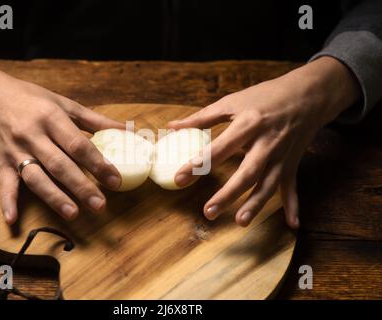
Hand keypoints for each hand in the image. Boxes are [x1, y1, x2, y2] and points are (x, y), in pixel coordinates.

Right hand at [0, 60, 123, 223]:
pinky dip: (7, 201)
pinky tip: (12, 219)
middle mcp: (33, 136)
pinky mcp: (1, 162)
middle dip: (81, 186)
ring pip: (36, 178)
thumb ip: (95, 120)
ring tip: (73, 213)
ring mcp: (15, 151)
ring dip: (54, 197)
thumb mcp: (63, 102)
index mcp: (51, 118)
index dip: (98, 163)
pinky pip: (4, 183)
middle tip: (100, 204)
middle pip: (60, 165)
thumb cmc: (29, 97)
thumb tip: (128, 130)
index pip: (78, 145)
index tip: (115, 180)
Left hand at [169, 57, 360, 228]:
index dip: (199, 164)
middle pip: (247, 173)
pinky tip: (292, 225)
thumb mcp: (233, 101)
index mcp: (248, 124)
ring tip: (240, 222)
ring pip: (268, 184)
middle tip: (208, 212)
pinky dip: (293, 206)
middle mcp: (266, 143)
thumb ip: (202, 117)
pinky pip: (292, 187)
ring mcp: (282, 156)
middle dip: (228, 194)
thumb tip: (172, 126)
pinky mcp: (292, 164)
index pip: (220, 148)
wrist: (308, 94)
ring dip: (255, 204)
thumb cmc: (265, 96)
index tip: (179, 179)